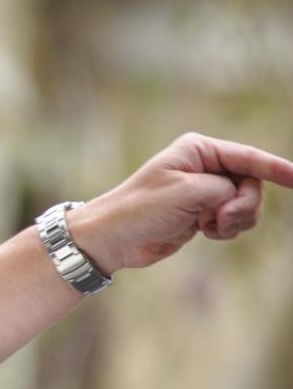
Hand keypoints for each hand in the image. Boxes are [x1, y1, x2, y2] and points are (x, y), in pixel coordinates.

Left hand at [70, 133, 292, 275]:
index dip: (277, 169)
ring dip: (235, 220)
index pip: (248, 158)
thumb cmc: (141, 209)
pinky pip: (235, 220)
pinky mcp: (204, 212)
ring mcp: (205, 190)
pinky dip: (227, 229)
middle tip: (219, 219)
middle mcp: (204, 166)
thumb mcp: (188, 194)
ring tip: (208, 226)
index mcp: (198, 150)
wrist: (113, 238)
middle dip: (243, 206)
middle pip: (251, 185)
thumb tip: (238, 198)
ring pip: (246, 205)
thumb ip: (225, 190)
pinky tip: (205, 232)